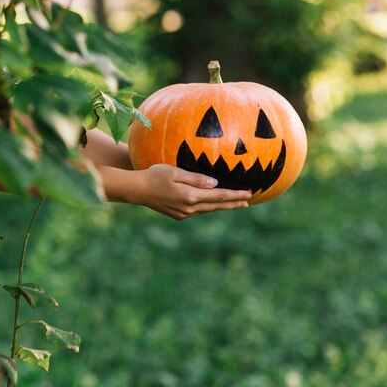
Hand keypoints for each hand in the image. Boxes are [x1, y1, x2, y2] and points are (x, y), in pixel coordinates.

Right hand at [128, 164, 250, 219]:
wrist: (137, 190)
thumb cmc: (154, 175)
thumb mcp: (175, 172)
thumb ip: (196, 178)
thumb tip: (215, 184)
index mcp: (191, 196)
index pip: (219, 196)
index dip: (235, 195)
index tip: (249, 194)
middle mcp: (189, 208)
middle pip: (217, 206)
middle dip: (233, 203)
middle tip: (248, 202)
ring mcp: (183, 214)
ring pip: (208, 209)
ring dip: (221, 206)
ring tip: (234, 203)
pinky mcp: (178, 215)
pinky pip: (198, 210)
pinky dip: (208, 207)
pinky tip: (212, 203)